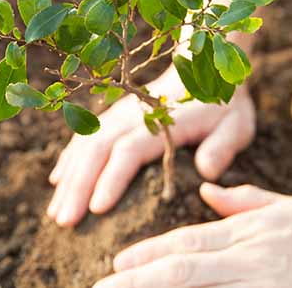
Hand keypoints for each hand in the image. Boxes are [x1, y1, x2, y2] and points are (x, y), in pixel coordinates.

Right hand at [46, 69, 256, 226]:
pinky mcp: (112, 116)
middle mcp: (132, 116)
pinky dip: (69, 159)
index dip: (112, 179)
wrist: (204, 69)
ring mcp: (118, 114)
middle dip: (78, 187)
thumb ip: (222, 147)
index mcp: (161, 121)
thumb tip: (207, 171)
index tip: (96, 209)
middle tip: (65, 221)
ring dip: (69, 179)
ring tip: (55, 213)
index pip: (129, 151)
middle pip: (97, 150)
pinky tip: (57, 182)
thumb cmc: (223, 106)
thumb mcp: (236, 125)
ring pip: (85, 145)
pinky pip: (84, 136)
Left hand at [93, 183, 291, 287]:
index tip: (118, 264)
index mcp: (249, 233)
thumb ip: (244, 200)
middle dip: (137, 280)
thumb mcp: (288, 209)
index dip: (149, 253)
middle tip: (101, 287)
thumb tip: (206, 189)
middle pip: (182, 270)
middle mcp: (249, 261)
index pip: (187, 242)